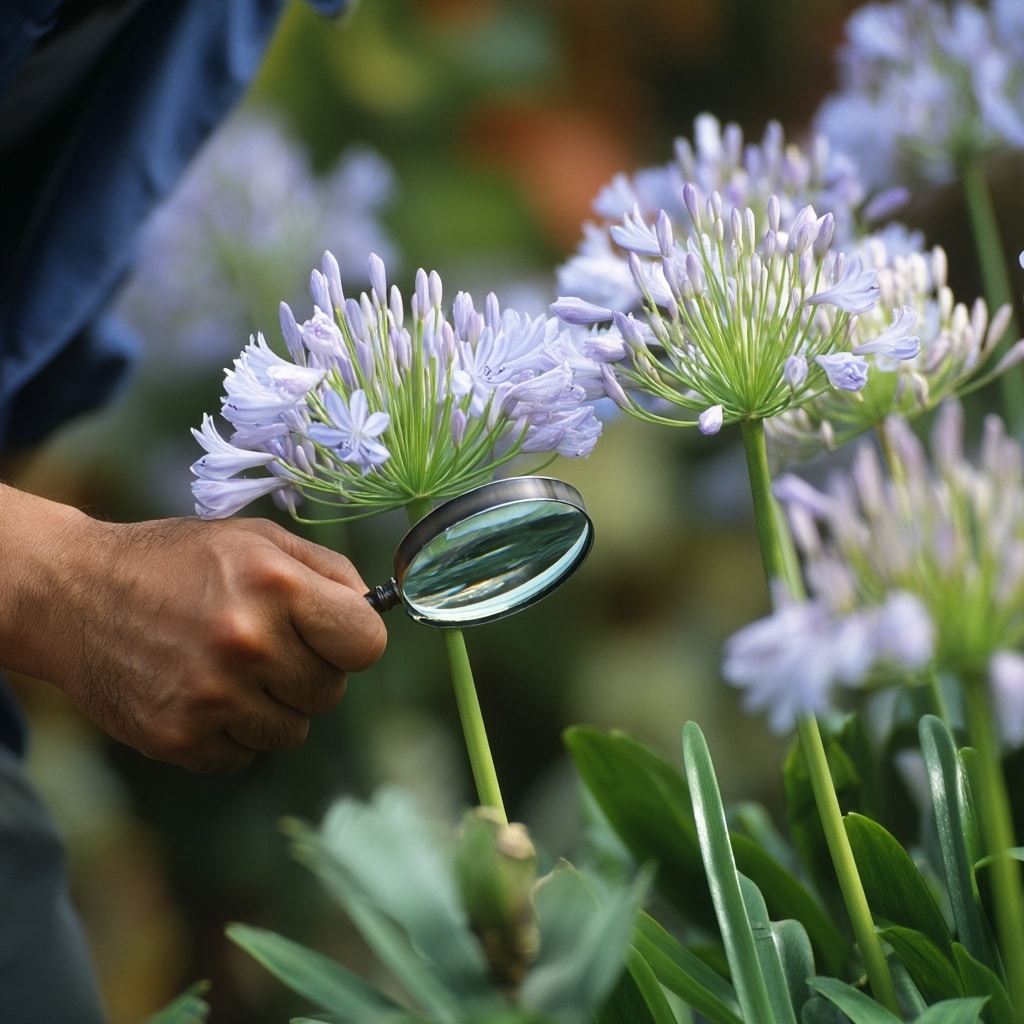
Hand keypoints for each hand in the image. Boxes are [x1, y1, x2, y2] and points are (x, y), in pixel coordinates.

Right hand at [0, 487, 386, 770]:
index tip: (333, 635)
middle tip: (264, 644)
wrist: (75, 594)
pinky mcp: (180, 738)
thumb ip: (328, 570)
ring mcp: (212, 696)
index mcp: (276, 585)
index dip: (353, 640)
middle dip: (307, 670)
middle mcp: (247, 643)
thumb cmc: (179, 562)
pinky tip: (200, 690)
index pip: (367, 643)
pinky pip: (245, 754)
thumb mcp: (257, 540)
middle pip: (331, 692)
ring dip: (271, 704)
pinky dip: (231, 730)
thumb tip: (375, 609)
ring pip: (293, 730)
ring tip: (229, 666)